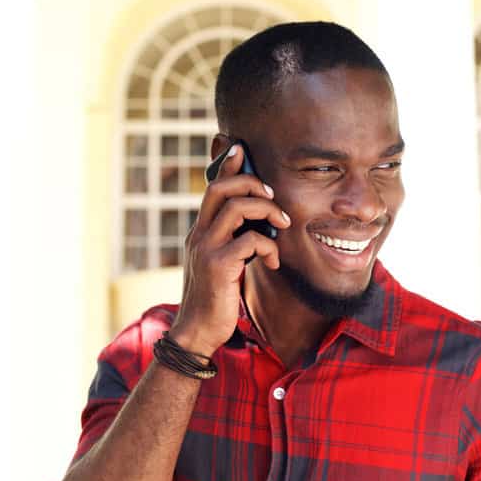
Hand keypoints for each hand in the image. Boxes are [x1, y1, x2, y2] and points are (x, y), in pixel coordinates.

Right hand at [169, 145, 290, 356]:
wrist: (197, 333)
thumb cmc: (214, 300)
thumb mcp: (221, 265)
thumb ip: (232, 242)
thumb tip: (257, 226)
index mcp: (200, 231)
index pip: (211, 187)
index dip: (225, 164)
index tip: (240, 148)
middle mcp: (199, 234)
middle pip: (220, 187)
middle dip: (251, 182)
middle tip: (273, 196)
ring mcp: (206, 248)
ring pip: (237, 207)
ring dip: (267, 210)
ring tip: (282, 225)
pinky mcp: (218, 265)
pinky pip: (251, 240)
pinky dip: (269, 248)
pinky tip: (273, 263)